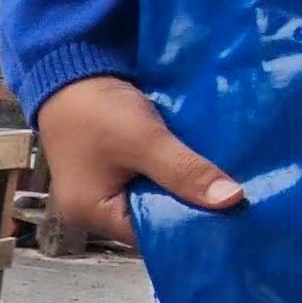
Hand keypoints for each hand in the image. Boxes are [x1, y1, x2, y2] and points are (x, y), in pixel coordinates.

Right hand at [37, 76, 243, 244]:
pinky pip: (144, 182)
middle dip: (186, 206)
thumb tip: (234, 200)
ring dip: (178, 189)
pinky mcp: (107, 170)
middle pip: (149, 220)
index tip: (229, 215)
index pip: (149, 235)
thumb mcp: (145, 142)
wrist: (68, 67)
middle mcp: (91, 211)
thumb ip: (186, 172)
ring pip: (149, 199)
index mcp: (92, 214)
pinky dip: (167, 175)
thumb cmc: (98, 111)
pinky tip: (192, 168)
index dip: (187, 224)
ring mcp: (98, 190)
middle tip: (231, 198)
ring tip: (217, 184)